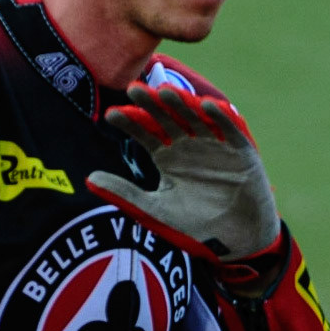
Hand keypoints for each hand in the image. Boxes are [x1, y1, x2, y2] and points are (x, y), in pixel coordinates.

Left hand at [87, 84, 281, 263]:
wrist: (235, 240)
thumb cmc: (195, 224)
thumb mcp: (155, 208)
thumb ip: (125, 193)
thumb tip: (89, 178)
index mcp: (167, 156)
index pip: (145, 133)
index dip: (130, 123)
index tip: (111, 115)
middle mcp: (188, 145)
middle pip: (168, 118)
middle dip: (152, 104)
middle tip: (134, 90)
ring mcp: (214, 145)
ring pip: (195, 118)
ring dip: (183, 104)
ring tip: (166, 91)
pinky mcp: (240, 151)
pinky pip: (230, 130)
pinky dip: (221, 118)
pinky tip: (207, 106)